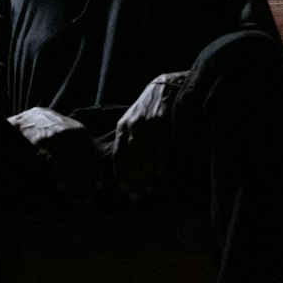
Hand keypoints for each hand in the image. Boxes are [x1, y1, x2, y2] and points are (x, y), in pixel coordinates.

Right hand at [8, 107, 102, 204]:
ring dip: (73, 186)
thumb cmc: (55, 129)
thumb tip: (95, 170)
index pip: (92, 156)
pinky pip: (53, 162)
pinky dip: (58, 176)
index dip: (96, 173)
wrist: (31, 117)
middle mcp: (71, 135)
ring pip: (69, 166)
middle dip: (85, 185)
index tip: (98, 188)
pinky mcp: (43, 143)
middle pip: (82, 164)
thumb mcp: (73, 132)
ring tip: (76, 200)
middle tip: (87, 200)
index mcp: (81, 133)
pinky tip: (62, 187)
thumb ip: (84, 146)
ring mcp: (57, 139)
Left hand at [112, 73, 186, 200]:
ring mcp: (147, 121)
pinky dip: (160, 158)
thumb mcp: (132, 122)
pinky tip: (160, 172)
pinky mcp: (162, 117)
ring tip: (150, 189)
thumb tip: (127, 169)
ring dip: (146, 173)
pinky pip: (160, 142)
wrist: (164, 86)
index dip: (121, 173)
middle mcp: (132, 124)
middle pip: (132, 157)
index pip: (119, 154)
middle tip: (139, 196)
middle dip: (135, 178)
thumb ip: (128, 141)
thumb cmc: (147, 110)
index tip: (124, 190)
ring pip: (145, 152)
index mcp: (122, 127)